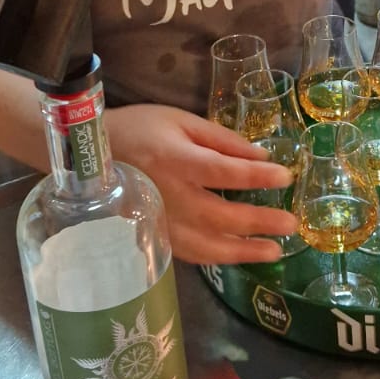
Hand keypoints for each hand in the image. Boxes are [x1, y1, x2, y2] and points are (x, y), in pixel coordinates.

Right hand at [107, 103, 296, 264]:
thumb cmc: (138, 130)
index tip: (285, 177)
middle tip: (291, 224)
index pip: (224, 172)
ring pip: (207, 246)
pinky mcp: (154, 238)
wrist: (88, 158)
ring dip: (244, 251)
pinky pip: (191, 254)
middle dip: (259, 222)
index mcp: (175, 159)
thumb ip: (221, 140)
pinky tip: (240, 255)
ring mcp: (160, 223)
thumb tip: (261, 156)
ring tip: (275, 251)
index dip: (257, 176)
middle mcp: (168, 196)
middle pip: (221, 215)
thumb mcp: (180, 120)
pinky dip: (218, 257)